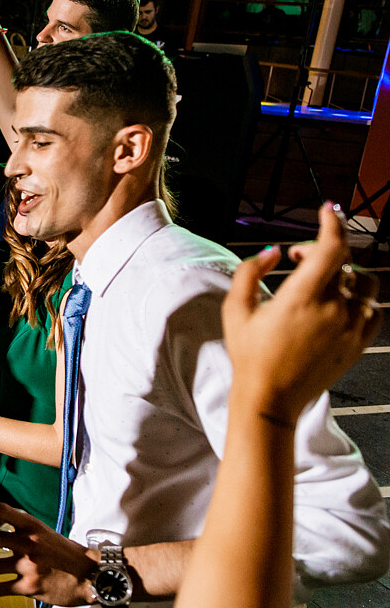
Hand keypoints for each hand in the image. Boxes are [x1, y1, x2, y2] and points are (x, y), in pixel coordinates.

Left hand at [0, 502, 97, 606]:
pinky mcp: (29, 586)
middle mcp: (28, 544)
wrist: (91, 576)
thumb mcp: (47, 534)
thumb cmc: (68, 555)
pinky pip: (1, 587)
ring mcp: (27, 566)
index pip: (2, 511)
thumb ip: (26, 531)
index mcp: (33, 527)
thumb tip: (1, 529)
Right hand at [223, 202, 380, 418]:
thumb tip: (275, 252)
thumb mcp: (235, 310)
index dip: (332, 223)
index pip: (331, 247)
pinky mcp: (359, 342)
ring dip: (344, 274)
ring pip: (364, 283)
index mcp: (301, 297)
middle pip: (343, 262)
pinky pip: (373, 309)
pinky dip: (360, 299)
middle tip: (298, 259)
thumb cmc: (249, 354)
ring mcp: (350, 327)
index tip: (327, 209)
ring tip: (321, 282)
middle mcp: (333, 309)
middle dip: (321, 252)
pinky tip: (338, 304)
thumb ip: (250, 271)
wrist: (271, 398)